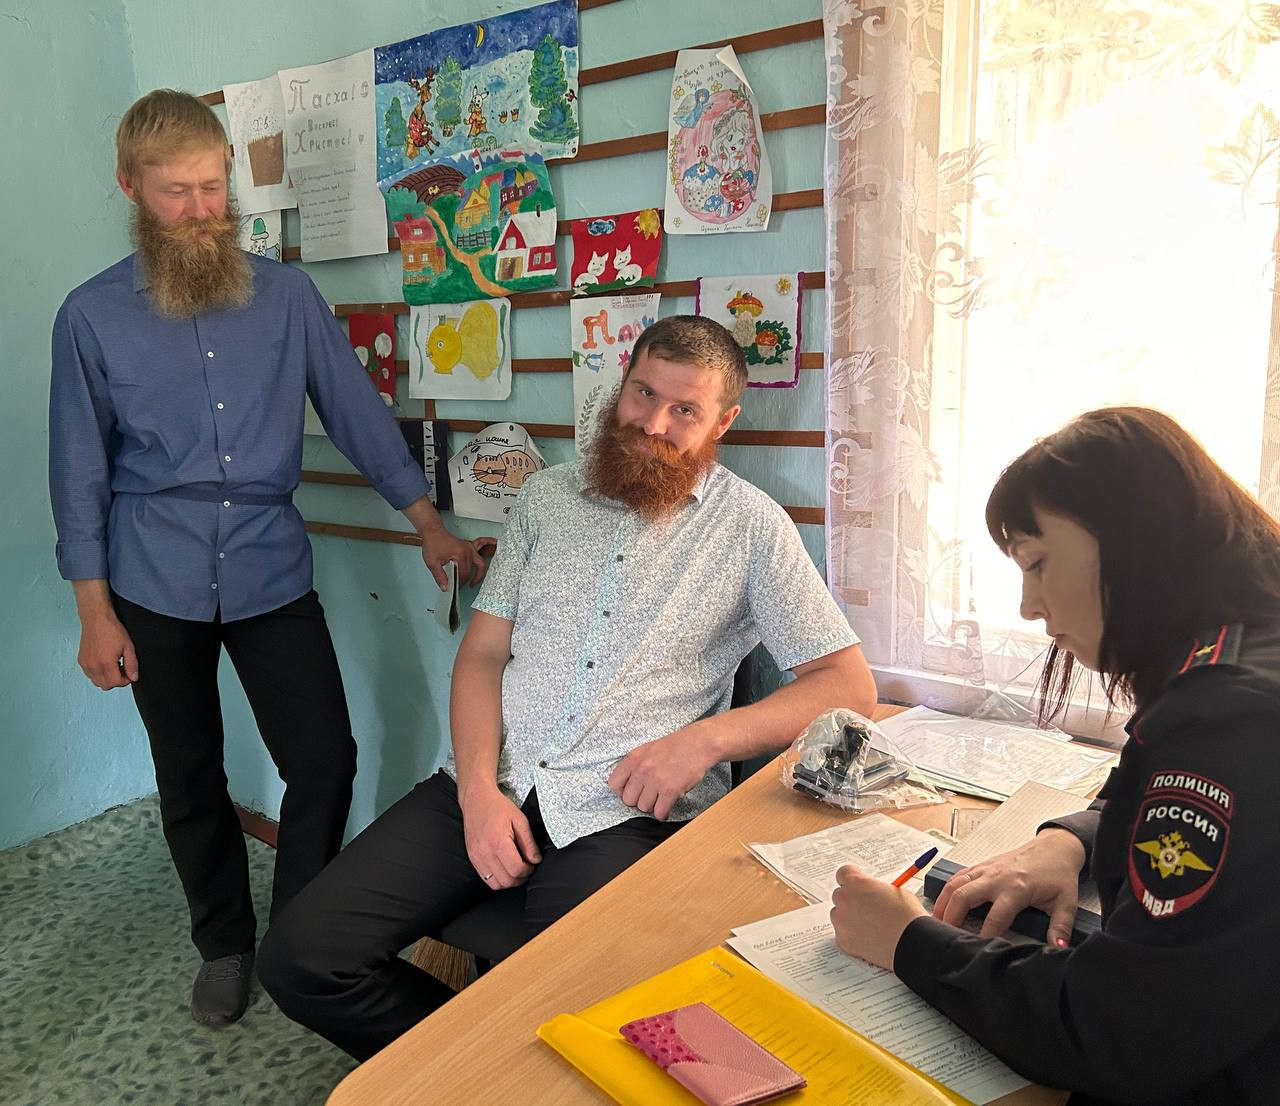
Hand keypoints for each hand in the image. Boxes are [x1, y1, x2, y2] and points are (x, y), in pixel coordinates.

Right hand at [78, 613, 137, 689]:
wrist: (96, 619)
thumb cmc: (112, 630)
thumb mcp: (128, 647)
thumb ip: (132, 664)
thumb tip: (134, 677)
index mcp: (105, 664)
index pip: (116, 683)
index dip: (126, 680)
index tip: (129, 672)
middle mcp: (93, 666)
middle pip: (106, 686)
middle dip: (116, 680)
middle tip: (122, 668)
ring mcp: (85, 664)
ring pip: (97, 682)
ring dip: (106, 678)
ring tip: (113, 665)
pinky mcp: (81, 661)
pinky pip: (90, 675)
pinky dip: (98, 673)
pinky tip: (104, 662)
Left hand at [420, 528, 492, 589]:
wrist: (433, 532)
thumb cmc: (433, 544)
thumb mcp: (432, 563)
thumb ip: (440, 576)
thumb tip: (446, 587)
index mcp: (460, 555)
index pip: (464, 574)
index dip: (459, 583)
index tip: (453, 587)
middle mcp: (468, 551)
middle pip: (471, 571)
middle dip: (465, 580)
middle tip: (458, 586)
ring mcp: (470, 547)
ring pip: (480, 563)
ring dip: (479, 573)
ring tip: (476, 580)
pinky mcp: (469, 545)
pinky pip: (482, 543)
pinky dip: (489, 543)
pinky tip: (495, 544)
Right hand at [459, 785, 541, 888]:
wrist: (477, 800)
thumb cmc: (498, 807)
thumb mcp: (520, 820)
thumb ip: (529, 842)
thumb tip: (536, 859)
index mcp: (498, 841)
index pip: (516, 869)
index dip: (528, 870)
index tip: (532, 864)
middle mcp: (485, 852)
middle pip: (507, 880)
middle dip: (521, 877)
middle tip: (527, 867)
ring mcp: (476, 857)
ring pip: (496, 884)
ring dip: (509, 881)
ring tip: (516, 869)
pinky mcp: (472, 858)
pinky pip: (485, 878)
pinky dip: (497, 878)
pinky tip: (504, 868)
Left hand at [607, 723, 716, 820]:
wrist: (699, 744)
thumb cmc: (676, 746)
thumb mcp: (648, 749)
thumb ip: (635, 765)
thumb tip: (625, 786)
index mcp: (634, 758)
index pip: (614, 783)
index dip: (622, 791)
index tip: (632, 791)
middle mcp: (642, 770)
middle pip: (628, 800)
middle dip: (638, 800)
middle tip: (649, 796)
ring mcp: (656, 780)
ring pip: (643, 807)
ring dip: (652, 806)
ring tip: (661, 798)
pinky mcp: (671, 791)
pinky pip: (660, 812)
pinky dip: (664, 813)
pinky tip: (668, 805)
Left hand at [830, 863, 927, 969]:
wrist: (911, 944)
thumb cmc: (907, 917)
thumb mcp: (896, 891)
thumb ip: (877, 889)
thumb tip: (873, 892)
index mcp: (856, 883)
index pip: (843, 873)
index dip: (852, 878)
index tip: (858, 883)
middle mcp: (845, 900)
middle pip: (840, 894)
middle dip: (851, 898)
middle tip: (867, 906)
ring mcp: (842, 921)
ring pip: (838, 914)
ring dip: (849, 916)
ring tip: (869, 923)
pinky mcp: (844, 940)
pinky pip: (842, 933)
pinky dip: (852, 934)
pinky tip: (867, 936)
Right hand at [932, 828, 1085, 945]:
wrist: (1055, 847)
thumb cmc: (1058, 873)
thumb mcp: (1066, 902)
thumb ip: (1060, 927)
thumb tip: (1056, 948)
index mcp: (1016, 888)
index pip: (995, 917)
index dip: (984, 936)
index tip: (977, 950)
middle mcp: (996, 877)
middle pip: (963, 896)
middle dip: (950, 917)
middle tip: (945, 935)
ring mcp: (987, 869)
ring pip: (955, 884)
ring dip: (943, 902)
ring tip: (936, 920)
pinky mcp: (983, 865)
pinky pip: (959, 875)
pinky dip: (948, 888)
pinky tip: (944, 901)